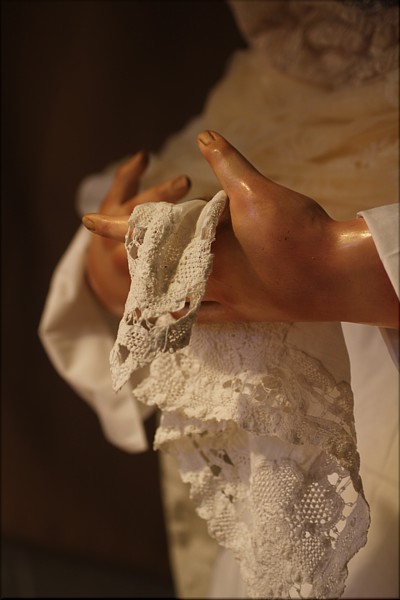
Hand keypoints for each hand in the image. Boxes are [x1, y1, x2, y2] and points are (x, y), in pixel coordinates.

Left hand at [83, 133, 398, 327]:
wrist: (334, 278)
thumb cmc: (297, 235)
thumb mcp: (258, 192)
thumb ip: (228, 165)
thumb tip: (206, 137)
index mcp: (203, 247)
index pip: (148, 232)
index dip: (116, 224)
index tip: (87, 220)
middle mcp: (207, 277)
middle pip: (158, 269)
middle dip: (136, 260)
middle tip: (120, 254)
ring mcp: (226, 300)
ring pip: (177, 297)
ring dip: (159, 289)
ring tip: (144, 286)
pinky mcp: (247, 315)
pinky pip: (207, 318)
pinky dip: (190, 314)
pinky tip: (185, 315)